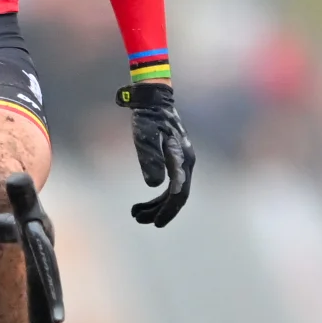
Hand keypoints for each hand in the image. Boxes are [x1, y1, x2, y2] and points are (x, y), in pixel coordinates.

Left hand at [120, 79, 195, 226]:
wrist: (154, 99)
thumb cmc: (148, 116)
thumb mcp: (144, 136)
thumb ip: (150, 158)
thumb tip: (154, 185)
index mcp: (181, 158)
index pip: (178, 190)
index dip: (168, 208)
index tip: (156, 223)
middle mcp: (186, 162)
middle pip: (178, 195)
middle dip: (160, 211)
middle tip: (138, 219)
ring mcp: (182, 162)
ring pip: (174, 193)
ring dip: (156, 206)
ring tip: (135, 214)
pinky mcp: (175, 161)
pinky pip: (170, 185)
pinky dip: (157, 196)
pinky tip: (143, 204)